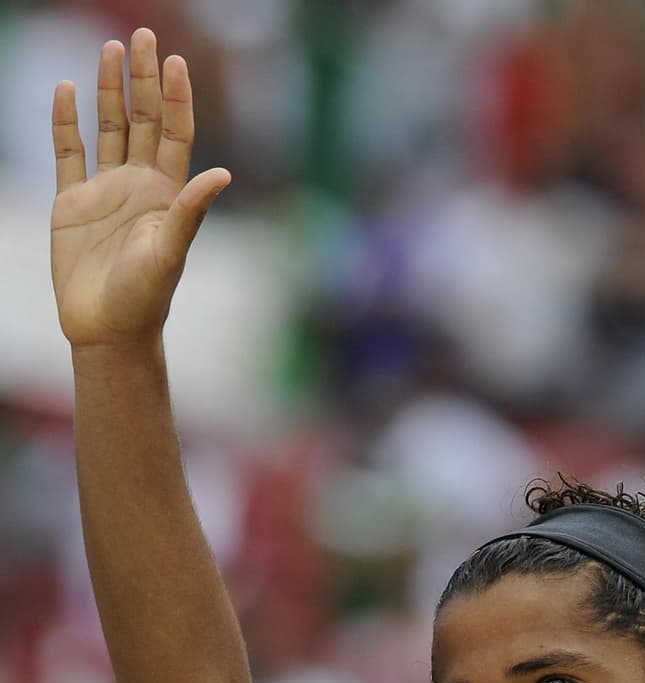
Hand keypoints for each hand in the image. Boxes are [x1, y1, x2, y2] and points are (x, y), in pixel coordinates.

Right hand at [51, 28, 229, 347]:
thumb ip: (191, 212)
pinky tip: (66, 90)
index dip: (176, 98)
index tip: (175, 60)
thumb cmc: (145, 297)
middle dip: (143, 79)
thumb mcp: (170, 252)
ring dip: (108, 90)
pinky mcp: (72, 203)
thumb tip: (223, 175)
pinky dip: (65, 122)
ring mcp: (106, 191)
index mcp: (167, 195)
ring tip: (110, 49)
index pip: (174, 134)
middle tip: (142, 35)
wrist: (108, 329)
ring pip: (108, 129)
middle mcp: (139, 186)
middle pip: (142, 120)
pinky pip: (68, 153)